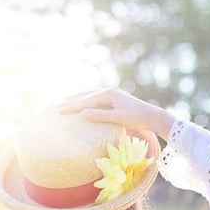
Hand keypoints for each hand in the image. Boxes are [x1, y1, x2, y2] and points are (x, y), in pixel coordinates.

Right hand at [59, 88, 174, 139]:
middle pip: (85, 95)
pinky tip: (81, 105)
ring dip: (77, 99)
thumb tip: (83, 113)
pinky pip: (95, 98)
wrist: (153, 116)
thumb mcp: (119, 118)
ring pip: (89, 95)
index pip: (86, 100)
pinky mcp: (114, 99)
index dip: (72, 106)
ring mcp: (111, 94)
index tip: (59, 111)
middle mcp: (109, 91)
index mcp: (109, 94)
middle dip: (71, 101)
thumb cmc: (137, 118)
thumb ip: (101, 116)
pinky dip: (86, 101)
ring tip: (64, 102)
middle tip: (56, 107)